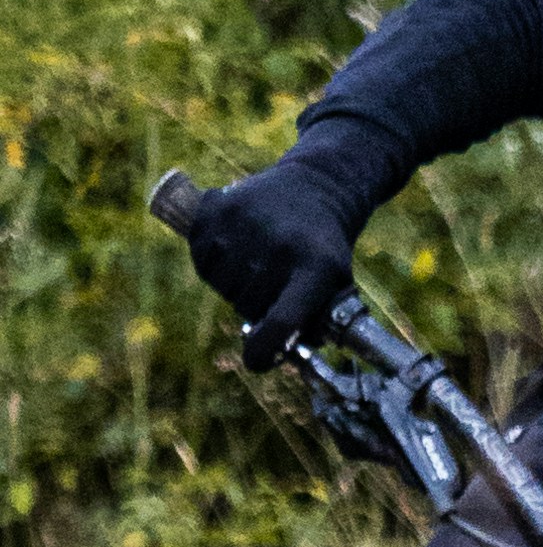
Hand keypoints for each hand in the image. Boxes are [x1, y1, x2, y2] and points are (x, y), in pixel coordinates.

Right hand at [176, 163, 359, 369]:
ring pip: (222, 286)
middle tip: (273, 284)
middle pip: (248, 306)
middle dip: (257, 307)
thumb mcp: (336, 285)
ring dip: (234, 286)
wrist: (316, 186)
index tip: (256, 361)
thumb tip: (272, 358)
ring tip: (257, 263)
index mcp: (317, 267)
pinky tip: (235, 249)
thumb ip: (312, 326)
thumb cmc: (323, 249)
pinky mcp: (217, 209)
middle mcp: (279, 244)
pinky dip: (212, 264)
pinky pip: (201, 261)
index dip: (264, 349)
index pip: (282, 320)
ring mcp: (245, 224)